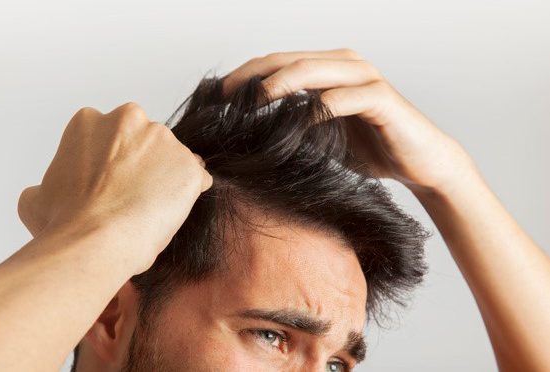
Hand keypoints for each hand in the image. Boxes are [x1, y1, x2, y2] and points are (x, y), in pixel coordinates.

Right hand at [17, 102, 212, 271]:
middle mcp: (129, 119)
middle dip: (139, 165)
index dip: (109, 164)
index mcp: (89, 121)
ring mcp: (163, 141)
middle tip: (128, 198)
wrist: (94, 241)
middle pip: (143, 141)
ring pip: (170, 159)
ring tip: (148, 212)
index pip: (109, 137)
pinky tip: (170, 214)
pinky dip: (187, 195)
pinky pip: (195, 179)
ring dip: (164, 179)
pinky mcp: (189, 166)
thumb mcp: (35, 198)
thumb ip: (46, 183)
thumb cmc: (63, 222)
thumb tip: (43, 192)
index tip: (107, 185)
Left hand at [223, 48, 478, 194]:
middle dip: (254, 75)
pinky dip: (322, 107)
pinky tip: (301, 120)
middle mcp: (345, 65)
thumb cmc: (370, 149)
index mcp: (328, 69)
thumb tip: (251, 132)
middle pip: (289, 60)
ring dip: (282, 83)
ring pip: (315, 70)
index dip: (247, 75)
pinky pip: (347, 98)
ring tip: (255, 100)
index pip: (278, 62)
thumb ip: (294, 124)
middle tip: (226, 95)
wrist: (420, 163)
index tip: (218, 95)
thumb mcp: (322, 135)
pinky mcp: (383, 99)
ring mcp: (365, 78)